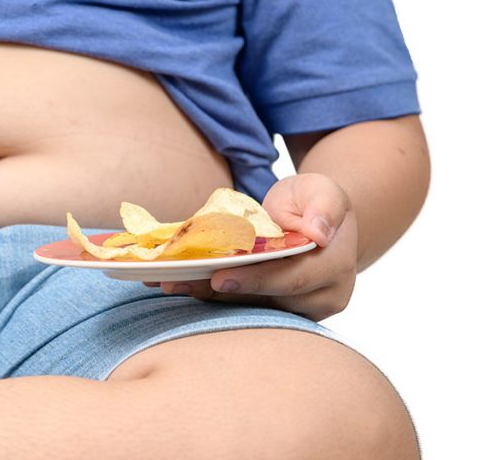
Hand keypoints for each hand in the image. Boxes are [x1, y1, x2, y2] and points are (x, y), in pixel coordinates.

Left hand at [152, 174, 356, 320]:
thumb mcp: (323, 190)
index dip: (255, 280)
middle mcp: (319, 298)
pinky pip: (239, 305)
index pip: (292, 279)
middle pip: (263, 300)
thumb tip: (319, 231)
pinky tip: (178, 283)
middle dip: (218, 292)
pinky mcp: (274, 312)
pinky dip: (208, 294)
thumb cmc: (314, 202)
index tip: (219, 277)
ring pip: (247, 307)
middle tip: (178, 282)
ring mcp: (297, 310)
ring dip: (205, 296)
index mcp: (334, 269)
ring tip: (168, 282)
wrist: (316, 223)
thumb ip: (324, 205)